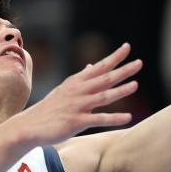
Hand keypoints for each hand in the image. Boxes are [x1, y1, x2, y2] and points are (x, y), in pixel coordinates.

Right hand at [12, 43, 140, 145]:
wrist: (30, 125)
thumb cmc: (51, 108)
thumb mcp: (65, 89)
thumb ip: (81, 78)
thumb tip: (92, 65)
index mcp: (76, 82)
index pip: (99, 66)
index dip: (114, 57)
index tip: (127, 47)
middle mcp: (78, 91)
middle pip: (105, 78)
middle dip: (123, 70)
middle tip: (140, 63)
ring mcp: (77, 106)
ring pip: (103, 96)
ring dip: (121, 91)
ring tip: (136, 85)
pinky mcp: (76, 121)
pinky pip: (99, 119)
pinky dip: (114, 118)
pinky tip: (128, 117)